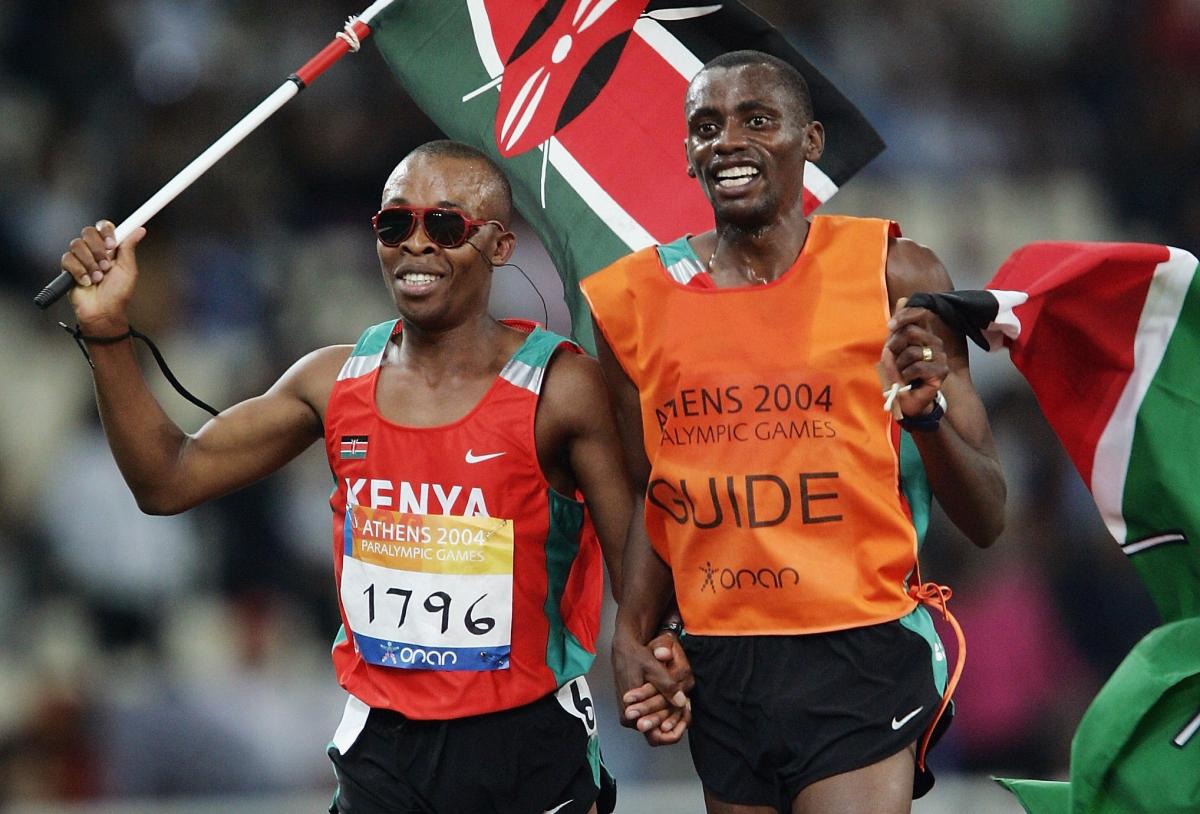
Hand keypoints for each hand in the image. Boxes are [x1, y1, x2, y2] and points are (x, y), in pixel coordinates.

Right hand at [61, 220, 145, 332]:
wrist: (103, 311)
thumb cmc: (118, 293)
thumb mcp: (128, 269)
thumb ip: (129, 247)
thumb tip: (140, 230)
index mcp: (109, 249)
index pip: (103, 227)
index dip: (106, 231)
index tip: (112, 244)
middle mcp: (93, 250)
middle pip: (88, 232)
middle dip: (98, 249)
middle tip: (106, 266)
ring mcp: (80, 258)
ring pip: (77, 245)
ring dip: (90, 263)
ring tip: (98, 278)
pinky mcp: (68, 268)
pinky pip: (68, 259)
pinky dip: (79, 271)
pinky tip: (86, 282)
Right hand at [614, 631, 692, 745]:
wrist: (623, 649)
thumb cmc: (635, 656)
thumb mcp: (653, 668)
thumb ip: (667, 686)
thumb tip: (681, 701)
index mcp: (631, 713)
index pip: (657, 737)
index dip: (674, 731)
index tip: (685, 718)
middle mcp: (629, 718)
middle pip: (657, 733)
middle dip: (674, 723)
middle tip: (688, 709)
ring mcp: (631, 714)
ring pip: (655, 725)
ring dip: (670, 716)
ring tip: (684, 704)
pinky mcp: (634, 708)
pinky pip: (651, 716)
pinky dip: (664, 711)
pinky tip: (675, 700)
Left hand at [882, 297, 947, 417]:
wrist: (906, 399)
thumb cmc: (899, 374)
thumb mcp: (893, 348)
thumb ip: (898, 326)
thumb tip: (903, 299)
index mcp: (923, 334)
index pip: (919, 313)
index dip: (904, 316)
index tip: (890, 327)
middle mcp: (934, 342)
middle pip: (911, 332)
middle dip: (895, 347)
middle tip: (893, 359)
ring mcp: (940, 356)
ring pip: (912, 351)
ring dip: (899, 365)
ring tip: (901, 374)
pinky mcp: (941, 371)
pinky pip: (917, 366)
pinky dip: (906, 375)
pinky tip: (909, 380)